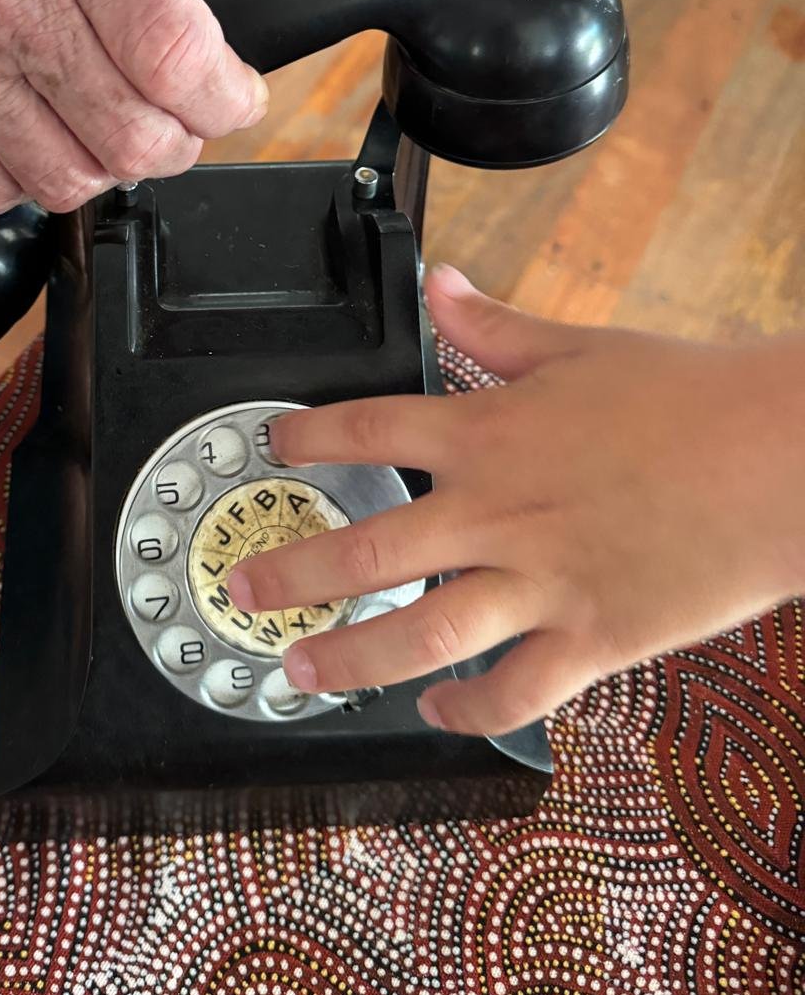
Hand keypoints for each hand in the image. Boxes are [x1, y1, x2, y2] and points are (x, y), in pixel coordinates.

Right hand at [0, 0, 267, 213]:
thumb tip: (183, 53)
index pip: (177, 58)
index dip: (227, 99)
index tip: (235, 96)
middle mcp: (10, 7)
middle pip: (134, 140)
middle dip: (180, 142)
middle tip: (181, 119)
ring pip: (66, 180)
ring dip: (108, 171)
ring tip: (109, 134)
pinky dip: (27, 181)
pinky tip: (34, 141)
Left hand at [227, 265, 804, 735]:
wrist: (781, 458)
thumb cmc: (690, 400)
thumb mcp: (579, 348)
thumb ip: (494, 325)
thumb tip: (440, 283)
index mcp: (488, 432)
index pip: (368, 427)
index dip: (307, 437)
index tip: (274, 448)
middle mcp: (496, 511)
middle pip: (365, 548)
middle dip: (291, 573)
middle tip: (243, 588)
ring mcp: (538, 582)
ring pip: (419, 636)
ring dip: (350, 660)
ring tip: (300, 672)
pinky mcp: (590, 637)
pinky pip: (512, 690)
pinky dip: (466, 711)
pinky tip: (435, 711)